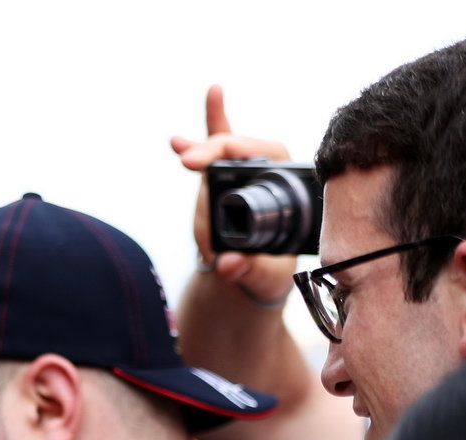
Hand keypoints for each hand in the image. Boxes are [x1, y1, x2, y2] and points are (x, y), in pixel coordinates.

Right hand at [170, 85, 297, 304]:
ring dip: (200, 147)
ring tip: (178, 144)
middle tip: (190, 161)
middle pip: (240, 148)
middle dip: (214, 150)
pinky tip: (179, 136)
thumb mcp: (263, 277)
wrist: (251, 278)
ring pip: (223, 148)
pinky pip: (212, 156)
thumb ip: (248, 270)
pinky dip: (197, 143)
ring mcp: (240, 178)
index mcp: (286, 190)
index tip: (221, 158)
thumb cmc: (266, 275)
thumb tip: (229, 264)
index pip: (270, 155)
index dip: (246, 150)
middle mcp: (264, 178)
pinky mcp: (220, 182)